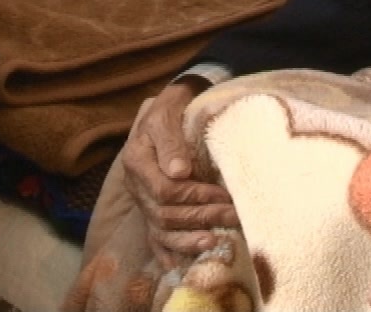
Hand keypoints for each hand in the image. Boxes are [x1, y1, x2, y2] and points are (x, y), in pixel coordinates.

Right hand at [118, 81, 238, 268]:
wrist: (172, 106)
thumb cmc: (174, 106)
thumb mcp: (170, 111)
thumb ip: (171, 140)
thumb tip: (179, 172)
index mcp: (137, 160)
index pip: (165, 191)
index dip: (196, 197)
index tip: (224, 195)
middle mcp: (136, 184)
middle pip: (166, 214)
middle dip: (202, 217)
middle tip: (234, 215)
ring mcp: (142, 200)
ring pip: (161, 230)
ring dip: (189, 240)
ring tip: (215, 242)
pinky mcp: (150, 209)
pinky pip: (155, 238)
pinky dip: (169, 252)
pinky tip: (183, 264)